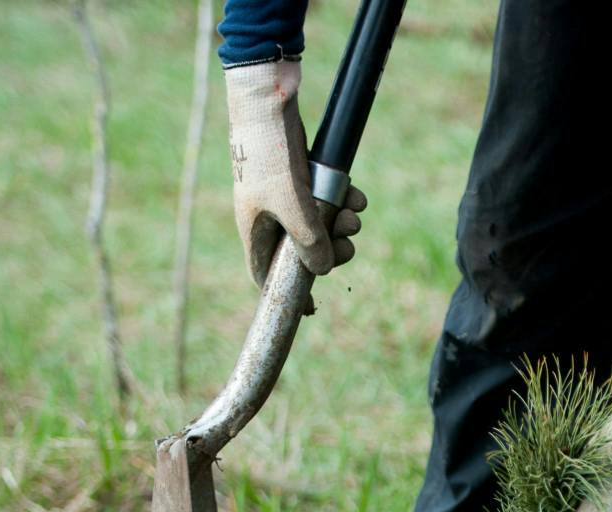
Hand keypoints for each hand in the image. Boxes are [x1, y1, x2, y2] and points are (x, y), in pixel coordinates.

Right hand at [225, 59, 366, 280]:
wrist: (268, 102)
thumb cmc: (270, 157)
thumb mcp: (293, 207)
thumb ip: (309, 243)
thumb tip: (324, 270)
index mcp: (255, 232)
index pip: (266, 277)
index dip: (289, 295)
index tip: (311, 309)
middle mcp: (269, 219)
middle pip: (304, 254)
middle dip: (331, 252)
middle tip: (348, 244)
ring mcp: (285, 198)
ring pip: (320, 226)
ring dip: (343, 224)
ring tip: (355, 214)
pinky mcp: (302, 179)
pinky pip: (328, 201)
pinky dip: (344, 202)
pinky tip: (356, 196)